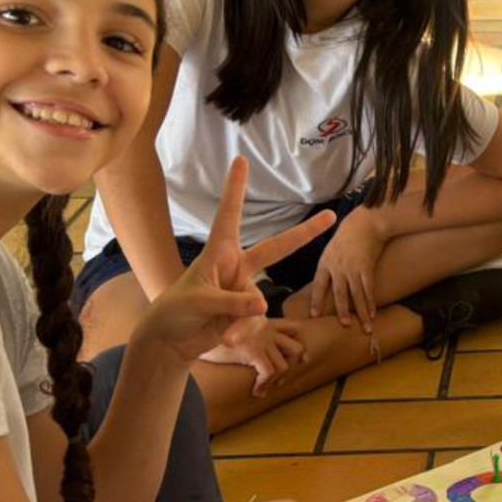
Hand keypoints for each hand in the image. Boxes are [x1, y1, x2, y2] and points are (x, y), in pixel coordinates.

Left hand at [133, 157, 334, 364]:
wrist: (171, 341)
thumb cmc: (175, 310)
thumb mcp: (198, 302)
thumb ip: (231, 302)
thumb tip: (262, 305)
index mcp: (218, 253)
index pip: (229, 215)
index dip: (235, 189)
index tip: (240, 160)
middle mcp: (235, 267)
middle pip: (276, 248)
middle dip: (304, 233)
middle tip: (330, 216)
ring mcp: (244, 290)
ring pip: (256, 303)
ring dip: (240, 319)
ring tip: (223, 333)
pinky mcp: (247, 314)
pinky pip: (254, 321)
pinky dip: (241, 331)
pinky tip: (226, 339)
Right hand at [200, 321, 305, 395]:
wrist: (195, 333)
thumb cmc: (211, 335)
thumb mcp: (237, 333)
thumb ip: (251, 339)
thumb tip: (261, 358)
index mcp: (266, 322)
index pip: (294, 329)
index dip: (299, 346)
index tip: (301, 360)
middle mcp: (267, 329)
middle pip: (297, 347)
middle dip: (293, 365)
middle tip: (282, 378)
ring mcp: (261, 340)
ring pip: (284, 365)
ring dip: (277, 380)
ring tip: (265, 387)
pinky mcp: (252, 350)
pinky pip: (269, 372)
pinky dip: (264, 385)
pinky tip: (255, 391)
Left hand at [307, 208, 385, 330]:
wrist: (364, 223)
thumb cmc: (346, 238)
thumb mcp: (331, 251)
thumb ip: (328, 269)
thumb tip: (325, 287)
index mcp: (325, 263)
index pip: (319, 285)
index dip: (316, 301)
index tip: (314, 315)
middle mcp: (338, 267)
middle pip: (339, 293)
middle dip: (342, 311)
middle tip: (345, 325)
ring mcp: (353, 268)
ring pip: (356, 294)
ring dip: (361, 312)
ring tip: (366, 328)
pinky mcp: (367, 267)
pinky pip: (369, 288)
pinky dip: (371, 302)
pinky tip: (373, 313)